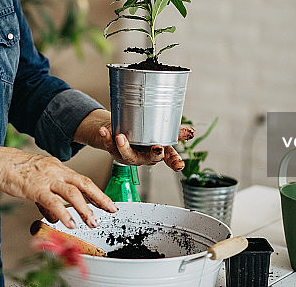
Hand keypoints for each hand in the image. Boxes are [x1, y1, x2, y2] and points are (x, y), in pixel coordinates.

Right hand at [0, 147, 116, 228]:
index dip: (97, 191)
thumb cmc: (14, 170)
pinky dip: (63, 214)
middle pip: (84, 183)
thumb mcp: (36, 181)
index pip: (82, 179)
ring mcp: (47, 178)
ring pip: (72, 193)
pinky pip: (53, 202)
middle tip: (112, 209)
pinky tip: (70, 223)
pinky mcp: (35, 187)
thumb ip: (48, 198)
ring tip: (92, 222)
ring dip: (85, 209)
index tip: (107, 202)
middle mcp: (56, 171)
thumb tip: (55, 216)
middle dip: (100, 197)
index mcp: (58, 167)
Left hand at [75, 109, 194, 170]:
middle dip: (153, 154)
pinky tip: (104, 131)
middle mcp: (144, 157)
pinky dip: (106, 138)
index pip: (170, 159)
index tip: (179, 166)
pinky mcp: (114, 151)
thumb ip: (174, 131)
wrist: (118, 129)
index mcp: (158, 152)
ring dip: (124, 147)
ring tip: (121, 137)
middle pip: (149, 159)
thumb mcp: (159, 130)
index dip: (175, 162)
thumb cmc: (142, 132)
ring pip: (127, 156)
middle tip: (158, 148)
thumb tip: (192, 132)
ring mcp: (128, 156)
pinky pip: (110, 146)